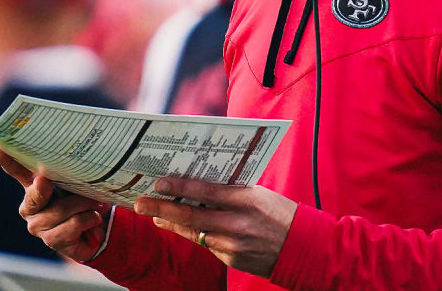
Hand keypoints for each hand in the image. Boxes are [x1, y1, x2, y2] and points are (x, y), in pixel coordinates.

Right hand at [0, 145, 110, 262]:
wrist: (98, 230)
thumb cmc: (85, 200)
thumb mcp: (80, 183)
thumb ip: (73, 173)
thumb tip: (79, 158)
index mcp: (34, 185)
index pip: (17, 170)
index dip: (6, 160)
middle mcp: (31, 205)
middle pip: (35, 194)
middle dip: (42, 188)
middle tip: (45, 181)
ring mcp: (38, 225)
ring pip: (62, 209)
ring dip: (84, 204)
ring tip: (96, 203)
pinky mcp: (51, 240)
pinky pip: (72, 225)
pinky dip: (89, 219)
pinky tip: (93, 218)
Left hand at [134, 177, 297, 277]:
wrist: (301, 247)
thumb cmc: (280, 213)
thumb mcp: (259, 194)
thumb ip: (231, 189)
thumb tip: (200, 182)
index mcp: (246, 201)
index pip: (206, 192)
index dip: (180, 187)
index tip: (159, 182)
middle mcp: (236, 224)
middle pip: (191, 215)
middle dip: (161, 208)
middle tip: (140, 203)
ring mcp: (232, 244)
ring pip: (193, 232)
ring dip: (171, 222)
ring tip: (154, 215)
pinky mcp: (230, 259)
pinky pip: (206, 244)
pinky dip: (192, 234)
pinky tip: (180, 227)